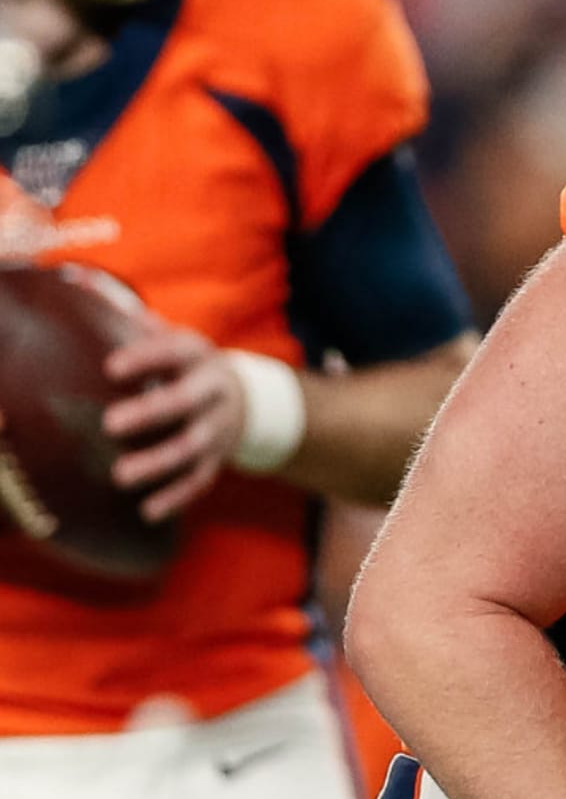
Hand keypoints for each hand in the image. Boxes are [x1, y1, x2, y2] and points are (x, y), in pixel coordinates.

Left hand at [102, 317, 245, 521]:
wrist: (247, 400)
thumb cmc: (191, 369)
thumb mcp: (179, 343)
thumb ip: (142, 327)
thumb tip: (85, 288)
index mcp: (200, 358)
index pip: (175, 353)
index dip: (146, 358)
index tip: (111, 368)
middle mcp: (213, 393)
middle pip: (186, 402)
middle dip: (151, 412)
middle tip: (111, 423)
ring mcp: (218, 429)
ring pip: (192, 447)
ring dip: (157, 462)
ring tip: (120, 475)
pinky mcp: (217, 460)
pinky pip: (200, 481)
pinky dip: (176, 497)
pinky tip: (147, 510)